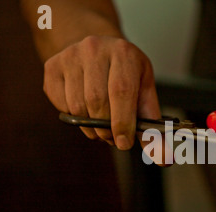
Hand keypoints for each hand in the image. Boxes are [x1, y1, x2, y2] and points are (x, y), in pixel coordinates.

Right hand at [43, 35, 159, 150]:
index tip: (123, 143)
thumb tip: (163, 159)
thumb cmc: (125, 75)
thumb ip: (152, 127)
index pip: (121, 91)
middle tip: (113, 137)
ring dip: (90, 127)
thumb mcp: (144, 94)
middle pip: (97, 101)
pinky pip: (61, 105)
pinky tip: (84, 110)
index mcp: (124, 53)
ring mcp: (70, 55)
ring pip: (77, 106)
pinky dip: (74, 117)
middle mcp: (95, 49)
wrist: (99, 51)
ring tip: (101, 126)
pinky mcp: (52, 66)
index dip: (122, 121)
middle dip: (106, 128)